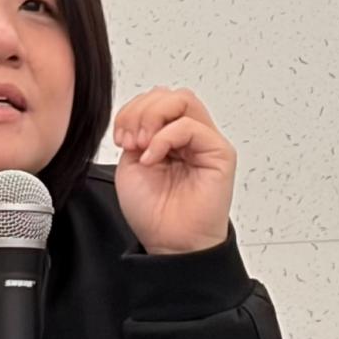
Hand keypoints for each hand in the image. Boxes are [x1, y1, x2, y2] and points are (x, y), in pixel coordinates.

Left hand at [113, 87, 236, 254]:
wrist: (170, 243)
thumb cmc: (154, 212)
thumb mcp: (130, 164)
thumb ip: (135, 134)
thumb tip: (139, 119)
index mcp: (168, 137)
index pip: (155, 100)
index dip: (132, 110)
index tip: (120, 137)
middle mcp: (189, 136)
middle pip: (169, 95)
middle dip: (140, 110)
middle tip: (130, 139)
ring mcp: (205, 142)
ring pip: (183, 100)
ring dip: (153, 117)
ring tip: (141, 145)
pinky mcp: (219, 153)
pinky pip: (192, 127)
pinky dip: (166, 137)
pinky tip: (152, 158)